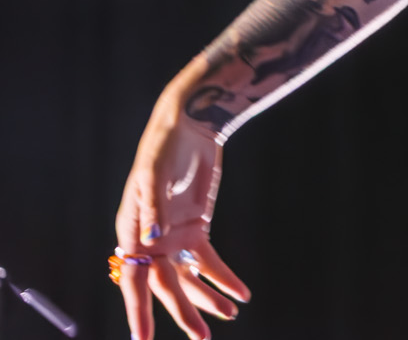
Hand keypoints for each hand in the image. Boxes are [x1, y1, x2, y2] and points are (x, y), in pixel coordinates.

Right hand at [114, 95, 249, 339]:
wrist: (190, 125)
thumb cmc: (163, 146)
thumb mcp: (154, 173)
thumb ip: (152, 207)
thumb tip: (152, 238)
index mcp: (131, 232)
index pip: (132, 279)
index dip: (138, 310)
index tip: (142, 338)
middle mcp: (150, 240)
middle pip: (166, 286)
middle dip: (183, 313)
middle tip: (201, 338)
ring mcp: (174, 236)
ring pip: (189, 279)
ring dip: (207, 299)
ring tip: (228, 317)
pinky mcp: (196, 228)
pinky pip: (208, 261)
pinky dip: (223, 277)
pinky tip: (240, 293)